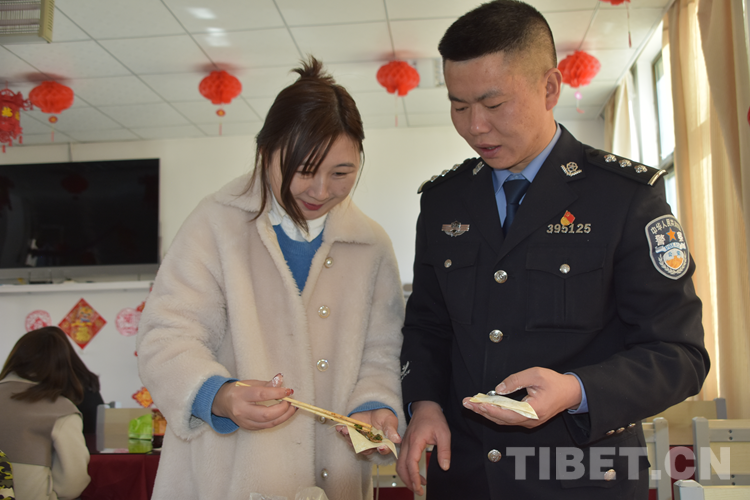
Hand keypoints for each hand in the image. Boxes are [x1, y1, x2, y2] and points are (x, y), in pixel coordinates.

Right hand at [211, 373, 296, 430]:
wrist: (223, 402)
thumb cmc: (238, 390)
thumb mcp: (251, 383)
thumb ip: (267, 383)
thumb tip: (280, 379)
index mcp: (240, 395)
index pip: (261, 395)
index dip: (277, 393)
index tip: (288, 391)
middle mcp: (241, 411)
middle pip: (265, 414)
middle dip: (282, 409)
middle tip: (291, 402)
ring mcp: (245, 422)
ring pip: (268, 423)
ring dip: (284, 416)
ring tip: (292, 408)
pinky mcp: (249, 428)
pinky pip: (267, 426)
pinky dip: (278, 420)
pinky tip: (285, 413)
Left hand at [336, 408, 400, 455]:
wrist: (374, 409)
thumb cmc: (384, 416)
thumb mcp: (390, 420)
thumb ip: (391, 430)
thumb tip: (398, 440)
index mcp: (382, 443)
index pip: (383, 450)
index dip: (382, 450)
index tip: (380, 447)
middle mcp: (370, 445)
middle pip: (366, 449)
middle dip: (360, 446)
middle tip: (356, 440)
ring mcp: (360, 439)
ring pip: (354, 443)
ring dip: (349, 438)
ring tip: (345, 431)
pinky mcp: (352, 433)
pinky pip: (346, 435)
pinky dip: (342, 432)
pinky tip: (339, 428)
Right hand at [396, 401, 450, 495]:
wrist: (425, 406)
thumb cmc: (434, 418)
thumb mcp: (444, 433)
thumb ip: (444, 451)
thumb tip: (445, 467)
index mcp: (415, 441)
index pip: (410, 463)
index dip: (414, 478)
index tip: (420, 488)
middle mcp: (406, 444)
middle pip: (401, 467)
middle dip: (408, 481)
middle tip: (418, 491)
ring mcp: (404, 444)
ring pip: (399, 465)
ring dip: (406, 477)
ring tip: (418, 485)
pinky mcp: (405, 444)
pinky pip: (402, 460)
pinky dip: (406, 470)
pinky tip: (416, 474)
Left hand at [461, 367, 581, 427]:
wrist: (570, 393)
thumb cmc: (555, 383)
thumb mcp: (535, 374)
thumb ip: (515, 380)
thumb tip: (498, 388)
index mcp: (534, 410)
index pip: (507, 413)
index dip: (490, 409)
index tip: (476, 404)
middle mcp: (531, 420)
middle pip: (502, 419)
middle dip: (483, 412)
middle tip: (467, 404)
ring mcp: (530, 422)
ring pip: (504, 421)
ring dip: (487, 414)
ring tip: (472, 405)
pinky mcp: (528, 420)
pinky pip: (509, 419)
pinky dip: (496, 414)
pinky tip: (486, 407)